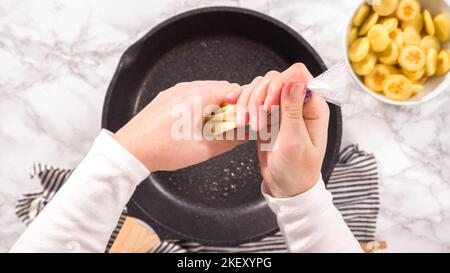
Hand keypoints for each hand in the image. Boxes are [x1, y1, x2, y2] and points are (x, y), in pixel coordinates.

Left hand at [113, 81, 244, 170]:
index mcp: (198, 97)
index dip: (242, 104)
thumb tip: (244, 135)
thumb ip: (229, 140)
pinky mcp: (166, 96)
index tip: (244, 117)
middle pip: (220, 87)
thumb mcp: (202, 150)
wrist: (131, 150)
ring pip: (205, 89)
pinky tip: (196, 121)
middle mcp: (186, 88)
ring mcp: (174, 90)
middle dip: (230, 103)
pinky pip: (190, 93)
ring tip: (213, 125)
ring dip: (215, 103)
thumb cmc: (163, 150)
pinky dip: (200, 103)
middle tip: (231, 123)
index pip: (232, 90)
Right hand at [227, 63, 329, 196]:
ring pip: (262, 86)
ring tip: (248, 123)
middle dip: (261, 95)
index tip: (270, 104)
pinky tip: (239, 116)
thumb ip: (294, 110)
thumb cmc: (297, 170)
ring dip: (250, 102)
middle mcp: (299, 103)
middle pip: (276, 78)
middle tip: (257, 120)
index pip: (298, 75)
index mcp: (313, 107)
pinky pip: (253, 99)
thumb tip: (295, 81)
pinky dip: (243, 105)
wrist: (286, 186)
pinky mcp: (268, 114)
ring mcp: (282, 108)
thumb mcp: (295, 142)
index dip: (280, 84)